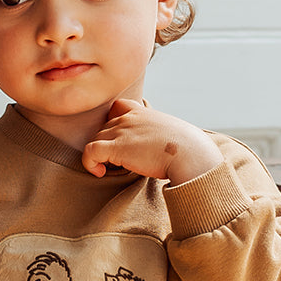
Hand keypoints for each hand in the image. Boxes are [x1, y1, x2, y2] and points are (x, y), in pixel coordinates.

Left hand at [82, 99, 221, 184]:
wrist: (190, 155)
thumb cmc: (188, 150)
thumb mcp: (174, 134)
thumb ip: (162, 136)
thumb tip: (167, 150)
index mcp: (143, 114)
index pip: (118, 108)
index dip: (113, 123)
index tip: (120, 141)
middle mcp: (130, 118)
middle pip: (104, 127)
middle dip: (107, 145)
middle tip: (117, 162)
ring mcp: (122, 131)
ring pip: (96, 138)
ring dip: (99, 155)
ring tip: (110, 169)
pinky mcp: (116, 147)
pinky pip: (90, 151)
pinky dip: (90, 163)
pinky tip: (100, 172)